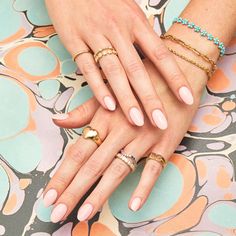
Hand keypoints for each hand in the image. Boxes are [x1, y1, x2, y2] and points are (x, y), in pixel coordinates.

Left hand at [43, 57, 204, 222]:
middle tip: (56, 213)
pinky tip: (133, 205)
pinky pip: (154, 168)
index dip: (62, 174)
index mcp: (104, 118)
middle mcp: (121, 130)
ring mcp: (144, 138)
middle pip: (93, 165)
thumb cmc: (137, 82)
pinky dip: (144, 187)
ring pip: (118, 170)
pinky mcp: (165, 143)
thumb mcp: (109, 92)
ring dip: (100, 194)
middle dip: (73, 190)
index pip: (78, 151)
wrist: (174, 72)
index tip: (49, 195)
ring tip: (83, 214)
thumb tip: (58, 120)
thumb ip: (84, 111)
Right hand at [45, 0, 193, 128]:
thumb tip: (156, 59)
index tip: (186, 98)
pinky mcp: (75, 41)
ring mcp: (96, 35)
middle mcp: (118, 30)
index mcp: (136, 22)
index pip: (161, 54)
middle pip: (138, 69)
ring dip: (126, 99)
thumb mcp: (130, 10)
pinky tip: (108, 106)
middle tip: (160, 122)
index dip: (175, 77)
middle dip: (151, 98)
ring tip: (137, 121)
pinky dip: (98, 88)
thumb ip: (142, 35)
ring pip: (114, 72)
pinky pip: (88, 68)